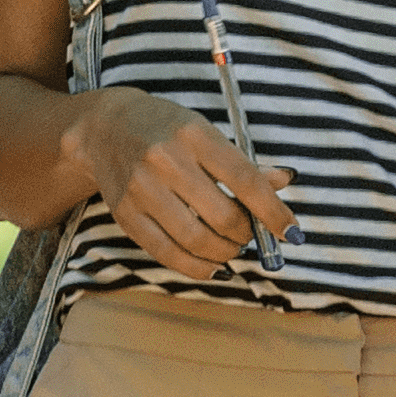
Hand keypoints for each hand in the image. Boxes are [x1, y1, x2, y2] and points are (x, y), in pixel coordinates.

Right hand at [67, 86, 293, 277]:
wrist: (104, 128)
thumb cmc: (166, 130)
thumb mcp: (205, 133)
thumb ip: (244, 163)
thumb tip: (285, 183)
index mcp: (194, 135)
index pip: (245, 180)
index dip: (273, 212)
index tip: (291, 233)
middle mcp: (165, 160)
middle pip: (223, 217)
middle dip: (246, 235)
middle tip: (250, 235)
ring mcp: (141, 189)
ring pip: (197, 241)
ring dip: (225, 253)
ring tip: (231, 247)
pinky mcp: (125, 213)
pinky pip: (167, 254)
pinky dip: (197, 268)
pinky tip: (213, 267)